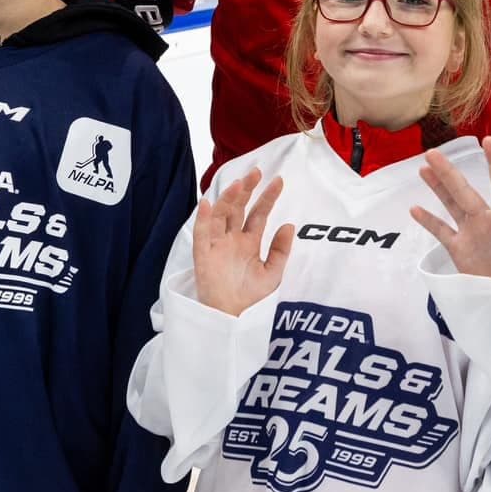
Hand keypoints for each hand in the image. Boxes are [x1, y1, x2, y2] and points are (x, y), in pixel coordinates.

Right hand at [191, 168, 293, 316]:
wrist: (233, 319)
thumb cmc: (252, 298)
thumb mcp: (273, 273)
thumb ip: (280, 250)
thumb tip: (289, 225)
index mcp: (249, 242)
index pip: (258, 214)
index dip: (267, 197)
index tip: (279, 181)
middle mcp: (232, 239)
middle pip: (238, 208)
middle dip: (246, 190)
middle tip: (256, 172)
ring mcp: (217, 245)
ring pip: (220, 216)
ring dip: (227, 199)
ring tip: (238, 184)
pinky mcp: (203, 256)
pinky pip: (202, 234)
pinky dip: (203, 219)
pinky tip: (208, 204)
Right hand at [409, 137, 490, 279]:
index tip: (488, 141)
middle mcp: (487, 220)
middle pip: (465, 191)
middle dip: (450, 173)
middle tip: (433, 153)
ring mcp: (472, 234)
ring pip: (451, 205)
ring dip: (438, 187)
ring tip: (423, 168)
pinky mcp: (460, 250)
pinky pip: (441, 232)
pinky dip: (428, 221)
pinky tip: (414, 209)